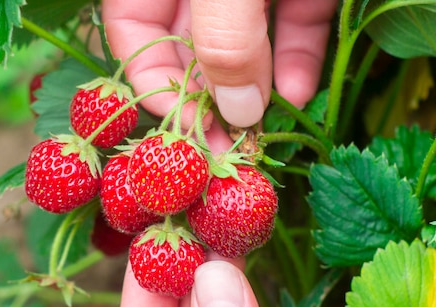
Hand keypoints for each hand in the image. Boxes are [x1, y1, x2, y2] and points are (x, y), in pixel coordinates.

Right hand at [102, 0, 337, 128]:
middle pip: (193, 50)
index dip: (155, 88)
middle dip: (212, 100)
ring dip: (258, 92)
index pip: (135, 37)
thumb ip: (225, 39)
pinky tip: (300, 95)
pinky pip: (296, 29)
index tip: (190, 134)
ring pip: (249, 47)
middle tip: (231, 148)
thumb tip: (236, 112)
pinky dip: (300, 62)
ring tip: (265, 131)